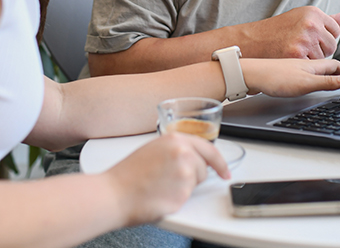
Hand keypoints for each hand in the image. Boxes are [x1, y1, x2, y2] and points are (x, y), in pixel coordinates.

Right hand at [101, 132, 229, 225]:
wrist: (115, 193)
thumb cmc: (129, 174)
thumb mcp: (154, 149)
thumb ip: (177, 149)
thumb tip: (193, 157)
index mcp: (175, 139)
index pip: (209, 148)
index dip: (219, 162)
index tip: (225, 171)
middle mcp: (183, 153)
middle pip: (204, 168)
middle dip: (193, 176)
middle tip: (170, 180)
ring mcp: (185, 174)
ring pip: (197, 184)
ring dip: (184, 187)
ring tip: (161, 186)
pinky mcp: (183, 194)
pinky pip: (188, 198)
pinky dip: (177, 199)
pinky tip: (161, 195)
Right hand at [239, 6, 339, 58]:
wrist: (254, 41)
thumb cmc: (276, 30)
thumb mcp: (301, 17)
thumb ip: (325, 20)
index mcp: (313, 13)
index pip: (335, 29)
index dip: (324, 37)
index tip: (312, 39)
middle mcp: (311, 24)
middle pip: (332, 45)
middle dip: (321, 49)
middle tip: (303, 47)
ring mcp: (305, 39)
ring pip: (324, 57)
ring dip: (313, 59)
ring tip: (296, 52)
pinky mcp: (298, 54)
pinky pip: (313, 65)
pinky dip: (306, 65)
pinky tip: (293, 59)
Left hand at [241, 58, 339, 96]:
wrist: (250, 75)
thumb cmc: (275, 77)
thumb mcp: (306, 83)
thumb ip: (327, 82)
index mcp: (313, 65)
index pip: (338, 68)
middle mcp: (306, 64)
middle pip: (331, 68)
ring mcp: (297, 68)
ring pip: (320, 70)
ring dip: (333, 75)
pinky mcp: (288, 74)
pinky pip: (310, 74)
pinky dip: (320, 78)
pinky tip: (314, 82)